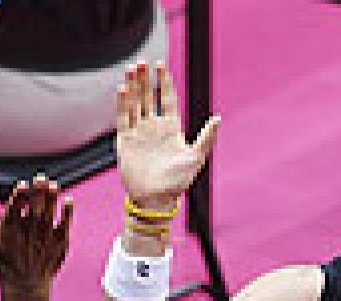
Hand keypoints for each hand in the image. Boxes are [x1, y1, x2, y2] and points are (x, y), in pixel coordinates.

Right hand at [0, 175, 72, 300]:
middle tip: (41, 178)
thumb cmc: (1, 260)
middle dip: (38, 193)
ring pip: (49, 214)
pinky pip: (63, 225)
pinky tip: (68, 200)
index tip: (23, 184)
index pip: (15, 208)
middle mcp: (28, 231)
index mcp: (10, 227)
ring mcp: (44, 237)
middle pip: (34, 209)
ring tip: (53, 185)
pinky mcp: (58, 242)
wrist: (24, 284)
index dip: (20, 196)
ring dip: (52, 199)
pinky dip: (66, 213)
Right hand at [116, 61, 220, 208]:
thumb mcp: (196, 157)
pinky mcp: (125, 141)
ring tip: (130, 68)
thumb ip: (206, 137)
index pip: (166, 99)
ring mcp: (139, 133)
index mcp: (171, 128)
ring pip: (135, 103)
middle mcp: (154, 128)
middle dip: (145, 79)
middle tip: (141, 62)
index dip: (163, 82)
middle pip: (148, 97)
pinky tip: (122, 89)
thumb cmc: (178, 181)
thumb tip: (218, 118)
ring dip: (133, 86)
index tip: (160, 65)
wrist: (156, 199)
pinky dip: (122, 103)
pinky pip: (123, 118)